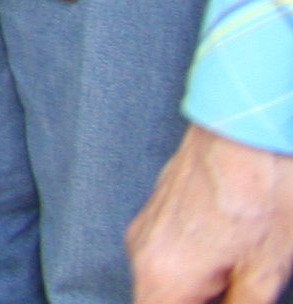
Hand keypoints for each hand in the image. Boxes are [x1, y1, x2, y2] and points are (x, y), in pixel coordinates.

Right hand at [133, 124, 292, 303]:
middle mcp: (143, 250)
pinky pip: (168, 252)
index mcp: (163, 273)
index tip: (225, 301)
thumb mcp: (266, 270)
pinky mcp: (159, 206)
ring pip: (165, 279)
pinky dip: (195, 265)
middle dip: (197, 300)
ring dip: (199, 287)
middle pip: (158, 300)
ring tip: (241, 273)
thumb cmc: (260, 188)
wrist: (245, 123)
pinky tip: (233, 253)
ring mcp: (148, 224)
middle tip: (237, 291)